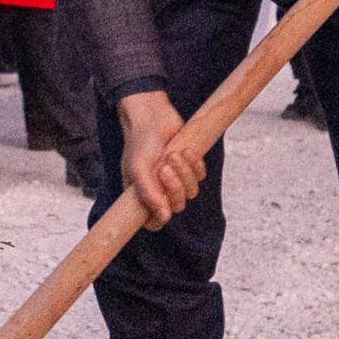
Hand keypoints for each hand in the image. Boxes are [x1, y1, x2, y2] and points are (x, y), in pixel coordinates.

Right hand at [112, 90, 209, 229]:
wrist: (152, 116)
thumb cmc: (140, 142)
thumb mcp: (137, 169)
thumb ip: (148, 194)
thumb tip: (164, 218)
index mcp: (142, 196)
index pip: (152, 222)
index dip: (159, 218)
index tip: (163, 208)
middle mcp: (160, 191)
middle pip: (177, 206)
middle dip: (174, 187)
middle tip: (165, 166)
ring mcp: (176, 180)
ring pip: (191, 191)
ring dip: (185, 172)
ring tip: (174, 153)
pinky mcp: (190, 167)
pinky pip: (200, 176)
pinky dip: (195, 164)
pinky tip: (187, 150)